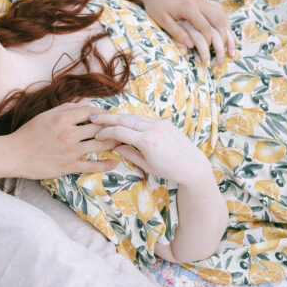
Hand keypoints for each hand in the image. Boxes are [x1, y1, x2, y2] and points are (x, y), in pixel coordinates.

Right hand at [10, 101, 119, 178]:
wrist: (15, 154)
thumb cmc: (29, 133)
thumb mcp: (46, 115)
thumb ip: (67, 108)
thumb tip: (86, 104)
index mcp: (63, 118)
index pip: (92, 112)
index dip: (104, 113)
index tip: (109, 116)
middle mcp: (69, 133)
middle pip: (100, 128)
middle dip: (112, 128)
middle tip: (120, 129)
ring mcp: (70, 151)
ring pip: (100, 146)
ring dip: (113, 143)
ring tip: (120, 142)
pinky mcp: (68, 166)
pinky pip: (92, 166)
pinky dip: (105, 165)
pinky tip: (113, 163)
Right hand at [90, 111, 211, 186]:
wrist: (193, 166)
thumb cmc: (169, 170)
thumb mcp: (146, 166)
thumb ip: (129, 154)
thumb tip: (114, 146)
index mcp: (146, 141)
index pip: (119, 131)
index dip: (105, 132)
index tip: (97, 135)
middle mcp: (153, 129)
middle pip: (124, 118)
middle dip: (107, 118)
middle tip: (94, 118)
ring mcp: (160, 123)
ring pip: (134, 116)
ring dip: (119, 117)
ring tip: (106, 118)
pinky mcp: (165, 122)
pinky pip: (145, 119)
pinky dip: (133, 120)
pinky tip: (125, 122)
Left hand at [140, 0, 236, 62]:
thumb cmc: (156, 6)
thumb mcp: (162, 20)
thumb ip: (176, 32)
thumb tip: (191, 46)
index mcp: (188, 8)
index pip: (205, 27)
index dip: (209, 42)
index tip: (208, 55)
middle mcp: (199, 2)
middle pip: (219, 20)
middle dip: (225, 38)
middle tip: (229, 53)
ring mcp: (202, 0)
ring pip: (222, 14)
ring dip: (228, 30)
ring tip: (233, 45)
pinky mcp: (202, 0)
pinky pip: (219, 10)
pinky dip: (225, 21)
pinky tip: (227, 31)